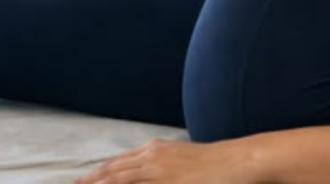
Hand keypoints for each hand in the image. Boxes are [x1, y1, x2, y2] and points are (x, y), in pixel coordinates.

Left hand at [75, 138, 246, 183]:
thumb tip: (149, 176)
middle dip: (88, 183)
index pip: (115, 165)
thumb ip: (161, 171)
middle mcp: (152, 157)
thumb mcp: (182, 163)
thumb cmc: (215, 165)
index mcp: (154, 150)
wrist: (240, 161)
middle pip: (110, 173)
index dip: (94, 177)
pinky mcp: (168, 183)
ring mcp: (158, 171)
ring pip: (118, 181)